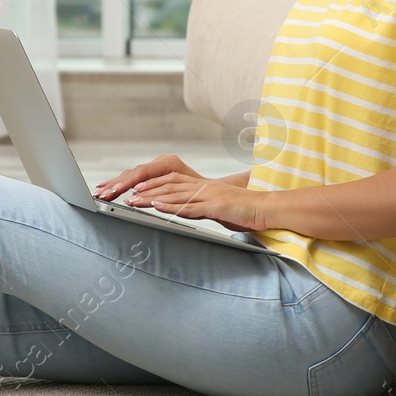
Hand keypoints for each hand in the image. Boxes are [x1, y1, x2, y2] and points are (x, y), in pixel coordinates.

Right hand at [93, 154, 201, 202]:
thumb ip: (169, 195)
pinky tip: (108, 188)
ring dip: (114, 184)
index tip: (116, 192)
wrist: (214, 190)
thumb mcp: (189, 195)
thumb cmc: (204, 194)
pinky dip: (120, 184)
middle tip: (101, 194)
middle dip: (116, 184)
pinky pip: (133, 178)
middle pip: (133, 173)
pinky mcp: (153, 174)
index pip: (142, 172)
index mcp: (168, 163)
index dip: (127, 183)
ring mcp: (156, 167)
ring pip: (131, 175)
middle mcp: (160, 162)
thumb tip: (147, 198)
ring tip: (100, 193)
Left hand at [122, 173, 267, 233]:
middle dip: (147, 191)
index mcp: (204, 186)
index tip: (137, 189)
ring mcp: (209, 195)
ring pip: (175, 194)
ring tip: (134, 201)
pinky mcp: (216, 206)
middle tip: (127, 195)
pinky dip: (172, 207)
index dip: (154, 184)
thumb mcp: (220, 207)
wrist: (268, 208)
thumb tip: (189, 213)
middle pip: (169, 186)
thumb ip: (204, 208)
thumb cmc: (246, 211)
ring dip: (152, 198)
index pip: (173, 182)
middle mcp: (204, 187)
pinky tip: (158, 208)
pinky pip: (190, 206)